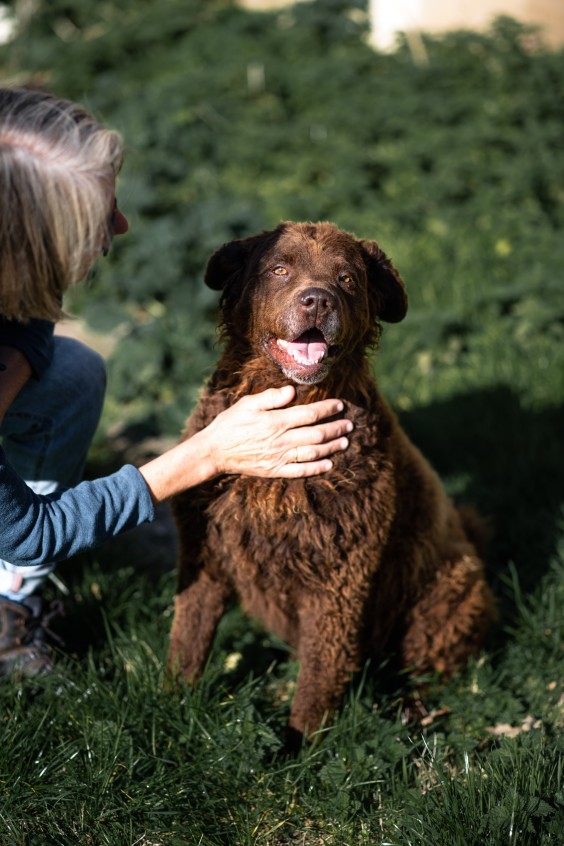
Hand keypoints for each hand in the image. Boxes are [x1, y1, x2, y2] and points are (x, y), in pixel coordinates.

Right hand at [202, 385, 351, 478]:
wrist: (214, 451)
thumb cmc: (230, 424)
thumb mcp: (247, 404)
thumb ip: (271, 397)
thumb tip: (292, 391)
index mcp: (276, 421)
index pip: (309, 414)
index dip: (327, 409)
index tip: (340, 405)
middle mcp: (281, 441)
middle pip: (316, 434)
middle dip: (335, 429)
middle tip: (349, 425)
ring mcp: (279, 458)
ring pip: (312, 453)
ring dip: (331, 448)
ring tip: (344, 442)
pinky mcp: (274, 470)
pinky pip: (300, 471)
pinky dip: (316, 468)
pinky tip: (329, 464)